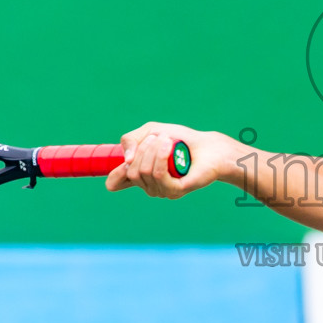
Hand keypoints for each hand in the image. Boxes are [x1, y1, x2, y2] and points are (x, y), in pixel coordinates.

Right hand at [105, 122, 239, 197]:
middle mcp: (149, 185)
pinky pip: (159, 175)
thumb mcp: (150, 132)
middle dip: (142, 149)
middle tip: (158, 137)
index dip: (115, 175)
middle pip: (131, 171)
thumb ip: (131, 140)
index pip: (118, 182)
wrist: (208, 145)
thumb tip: (127, 161)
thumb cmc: (180, 140)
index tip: (123, 164)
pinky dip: (161, 157)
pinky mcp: (175, 190)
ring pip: (144, 172)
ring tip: (167, 140)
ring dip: (153, 150)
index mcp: (141, 174)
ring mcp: (162, 190)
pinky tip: (169, 147)